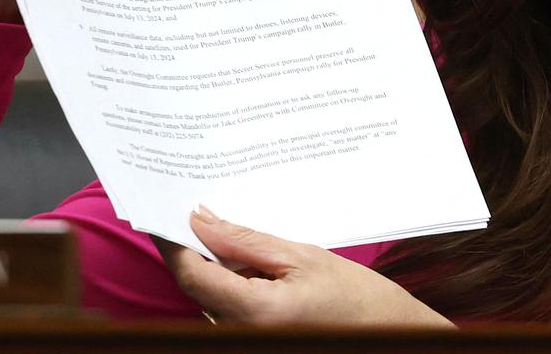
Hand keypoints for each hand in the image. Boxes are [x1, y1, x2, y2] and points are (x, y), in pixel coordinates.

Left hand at [155, 208, 451, 327]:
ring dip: (218, 267)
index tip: (165, 213)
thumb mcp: (302, 257)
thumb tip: (201, 221)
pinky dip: (232, 283)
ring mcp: (243, 339)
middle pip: (198, 286)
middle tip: (206, 210)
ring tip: (247, 240)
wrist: (385, 331)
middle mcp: (240, 334)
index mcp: (253, 312)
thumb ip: (247, 242)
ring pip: (210, 296)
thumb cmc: (354, 297)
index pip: (191, 275)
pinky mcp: (250, 337)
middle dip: (199, 249)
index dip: (174, 242)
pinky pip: (226, 308)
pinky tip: (256, 266)